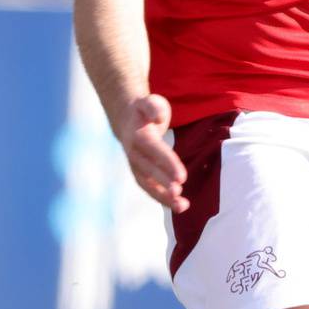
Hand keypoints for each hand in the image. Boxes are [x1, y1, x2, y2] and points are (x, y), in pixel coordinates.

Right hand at [122, 93, 188, 212]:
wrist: (126, 119)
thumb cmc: (143, 111)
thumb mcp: (149, 102)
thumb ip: (153, 107)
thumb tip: (158, 117)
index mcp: (137, 135)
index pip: (154, 151)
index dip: (167, 163)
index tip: (181, 176)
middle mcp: (133, 153)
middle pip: (149, 170)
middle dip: (164, 182)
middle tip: (178, 192)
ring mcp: (135, 166)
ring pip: (148, 184)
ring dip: (163, 197)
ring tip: (182, 206)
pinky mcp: (140, 174)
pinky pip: (150, 189)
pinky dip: (163, 199)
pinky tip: (180, 206)